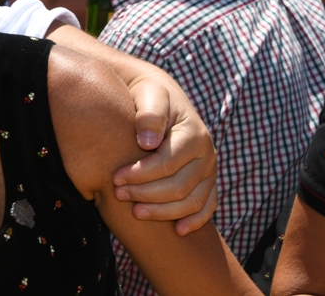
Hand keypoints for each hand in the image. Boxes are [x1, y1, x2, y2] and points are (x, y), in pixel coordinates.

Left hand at [115, 74, 217, 235]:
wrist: (159, 96)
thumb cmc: (149, 95)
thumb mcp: (149, 94)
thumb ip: (149, 113)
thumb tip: (148, 142)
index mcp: (194, 134)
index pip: (167, 164)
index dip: (140, 175)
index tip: (115, 178)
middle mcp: (207, 154)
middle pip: (179, 187)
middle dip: (147, 195)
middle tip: (118, 196)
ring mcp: (209, 170)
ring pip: (192, 202)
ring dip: (164, 212)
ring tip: (135, 213)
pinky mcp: (207, 181)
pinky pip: (207, 206)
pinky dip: (195, 221)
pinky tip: (176, 230)